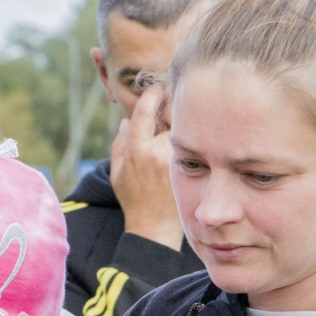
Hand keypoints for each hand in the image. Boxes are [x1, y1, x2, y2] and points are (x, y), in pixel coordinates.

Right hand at [111, 85, 182, 250]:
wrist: (154, 227)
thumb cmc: (134, 199)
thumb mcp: (117, 172)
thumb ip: (120, 143)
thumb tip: (127, 119)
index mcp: (137, 149)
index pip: (145, 109)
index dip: (152, 93)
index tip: (157, 87)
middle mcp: (157, 151)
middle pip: (171, 114)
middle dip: (174, 104)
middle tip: (179, 96)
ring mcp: (176, 160)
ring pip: (185, 129)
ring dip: (186, 122)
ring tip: (191, 118)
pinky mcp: (190, 168)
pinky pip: (194, 144)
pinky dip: (195, 138)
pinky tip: (198, 138)